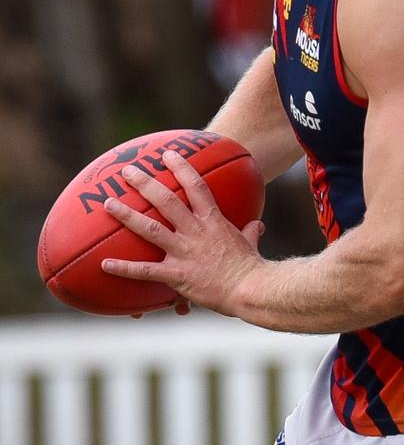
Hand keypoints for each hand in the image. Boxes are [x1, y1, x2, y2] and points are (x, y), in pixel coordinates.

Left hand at [101, 150, 264, 314]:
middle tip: (127, 171)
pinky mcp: (176, 275)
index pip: (196, 186)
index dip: (181, 168)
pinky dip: (123, 268)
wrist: (250, 289)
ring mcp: (184, 252)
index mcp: (213, 221)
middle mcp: (195, 231)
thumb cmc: (252, 268)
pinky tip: (104, 264)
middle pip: (166, 201)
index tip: (167, 155)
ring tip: (108, 204)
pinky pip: (145, 271)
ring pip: (150, 229)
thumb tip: (257, 225)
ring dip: (127, 215)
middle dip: (145, 183)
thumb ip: (250, 232)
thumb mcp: (251, 244)